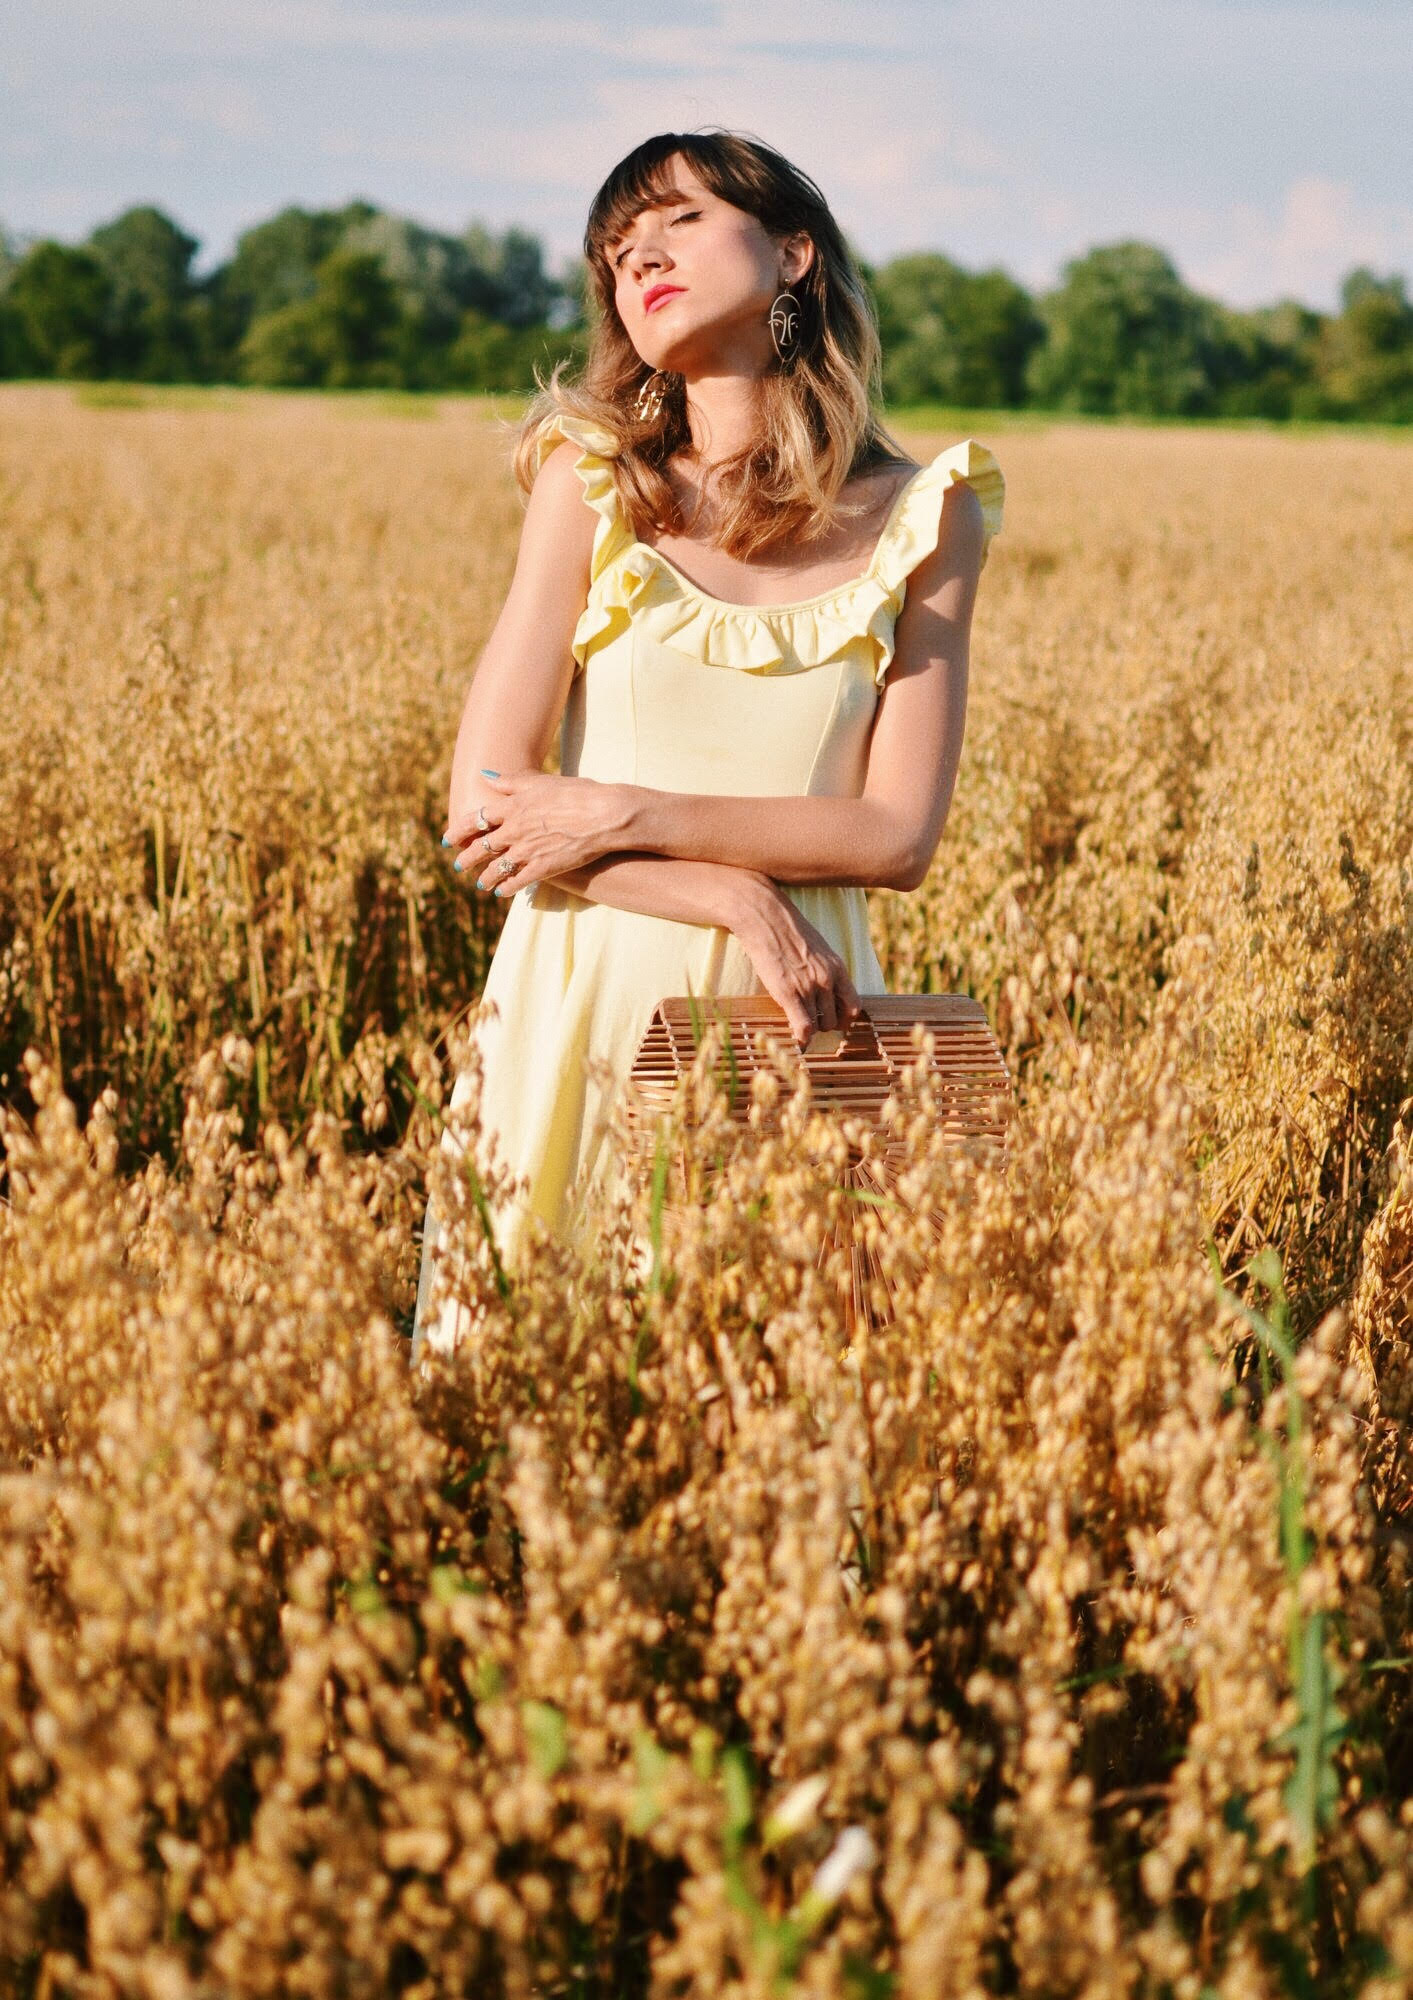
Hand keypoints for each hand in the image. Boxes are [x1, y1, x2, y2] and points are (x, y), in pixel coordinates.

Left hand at [445, 773, 629, 896]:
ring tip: (480, 884)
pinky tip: (501, 893)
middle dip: (466, 858)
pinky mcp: (543, 868)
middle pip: (481, 847)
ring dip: (485, 877)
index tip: (448, 838)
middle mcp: (515, 830)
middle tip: (458, 865)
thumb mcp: (540, 781)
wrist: (603, 815)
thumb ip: (511, 781)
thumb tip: (485, 775)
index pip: (476, 819)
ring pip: (496, 868)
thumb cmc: (576, 792)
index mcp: (513, 807)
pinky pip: (518, 882)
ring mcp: (528, 851)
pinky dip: (507, 888)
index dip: (459, 829)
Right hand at [730, 881, 863, 1050]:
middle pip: (835, 1020)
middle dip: (823, 1024)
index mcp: (838, 969)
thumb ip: (826, 972)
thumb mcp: (818, 950)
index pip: (854, 1007)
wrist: (765, 918)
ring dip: (809, 1028)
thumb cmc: (788, 932)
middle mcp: (827, 979)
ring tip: (797, 1019)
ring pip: (819, 1026)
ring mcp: (809, 987)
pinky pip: (803, 1027)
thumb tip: (827, 993)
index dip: (845, 1019)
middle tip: (810, 1019)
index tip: (833, 1020)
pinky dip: (801, 1038)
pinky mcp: (789, 993)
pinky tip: (796, 1039)